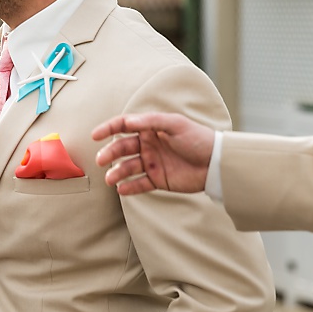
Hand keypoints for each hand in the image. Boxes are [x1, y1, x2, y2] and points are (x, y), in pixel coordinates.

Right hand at [91, 112, 213, 194]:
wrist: (217, 163)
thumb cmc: (199, 139)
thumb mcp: (176, 124)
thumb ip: (151, 121)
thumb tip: (128, 121)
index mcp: (151, 129)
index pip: (124, 126)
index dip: (108, 129)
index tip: (95, 136)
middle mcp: (148, 145)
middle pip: (122, 148)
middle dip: (110, 153)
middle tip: (101, 160)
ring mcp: (152, 163)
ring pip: (127, 167)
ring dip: (117, 172)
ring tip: (111, 179)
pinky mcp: (157, 180)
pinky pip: (139, 184)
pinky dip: (129, 187)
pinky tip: (122, 189)